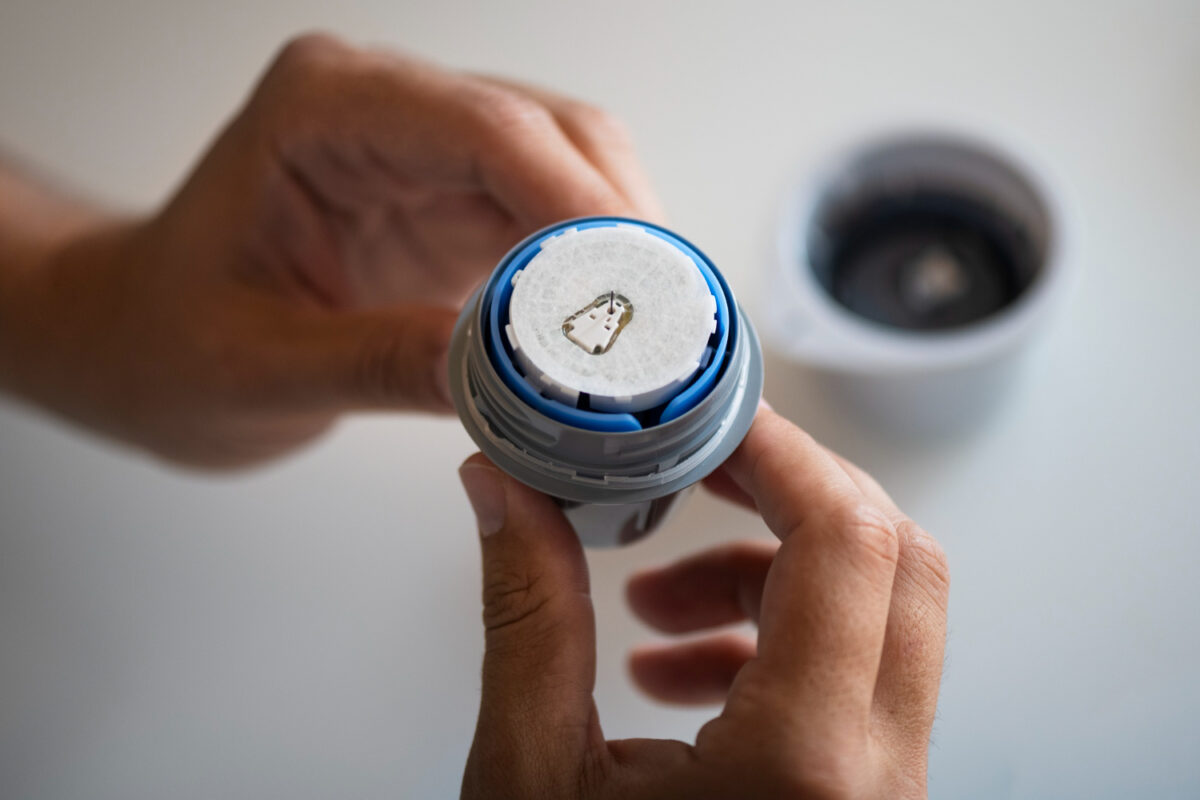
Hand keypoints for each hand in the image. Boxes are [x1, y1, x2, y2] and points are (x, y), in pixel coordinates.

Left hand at [0, 33, 659, 466]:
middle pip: (553, 137)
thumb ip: (381, 364)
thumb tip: (512, 384)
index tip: (637, 287)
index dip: (578, 203)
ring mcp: (429, 154)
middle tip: (661, 331)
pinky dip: (593, 280)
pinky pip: (554, 225)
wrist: (143, 343)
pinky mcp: (454, 204)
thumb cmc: (168, 340)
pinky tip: (611, 338)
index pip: (487, 129)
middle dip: (620, 229)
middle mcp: (389, 111)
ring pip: (573, 175)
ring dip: (620, 254)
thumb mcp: (258, 368)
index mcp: (325, 109)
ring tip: (648, 343)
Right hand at [457, 408, 948, 798]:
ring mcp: (886, 795)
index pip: (849, 541)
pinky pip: (858, 680)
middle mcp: (874, 781)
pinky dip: (777, 642)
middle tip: (697, 471)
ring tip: (657, 596)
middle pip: (899, 559)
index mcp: (800, 770)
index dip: (782, 450)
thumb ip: (525, 617)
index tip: (708, 415)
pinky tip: (678, 672)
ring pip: (885, 615)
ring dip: (772, 573)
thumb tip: (504, 490)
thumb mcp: (532, 781)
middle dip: (790, 494)